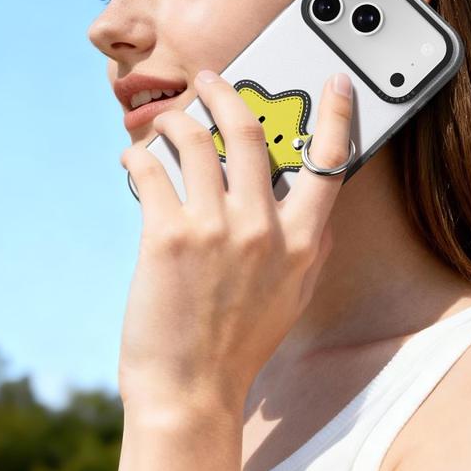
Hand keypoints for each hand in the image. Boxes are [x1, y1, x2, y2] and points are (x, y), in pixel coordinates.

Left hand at [118, 69, 353, 413]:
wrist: (191, 391)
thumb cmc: (239, 343)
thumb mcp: (293, 297)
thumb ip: (311, 250)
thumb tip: (318, 210)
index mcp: (302, 243)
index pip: (329, 164)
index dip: (337, 116)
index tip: (334, 82)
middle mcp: (263, 229)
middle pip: (251, 134)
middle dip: (227, 94)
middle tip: (211, 79)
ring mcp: (215, 230)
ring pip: (195, 141)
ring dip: (175, 120)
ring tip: (165, 121)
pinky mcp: (167, 237)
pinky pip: (151, 171)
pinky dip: (138, 155)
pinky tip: (134, 158)